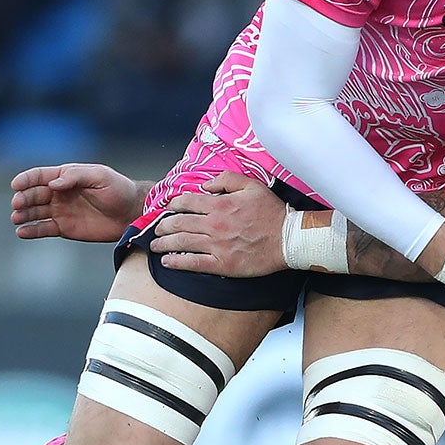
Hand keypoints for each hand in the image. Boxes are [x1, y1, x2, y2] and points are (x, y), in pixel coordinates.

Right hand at [11, 163, 145, 241]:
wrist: (131, 213)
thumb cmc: (118, 190)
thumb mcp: (100, 177)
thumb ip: (76, 177)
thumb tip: (53, 183)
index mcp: (65, 177)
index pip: (39, 176)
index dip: (26, 179)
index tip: (16, 185)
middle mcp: (58, 193)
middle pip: (33, 194)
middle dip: (23, 198)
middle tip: (17, 205)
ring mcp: (60, 211)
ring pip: (35, 212)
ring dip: (23, 214)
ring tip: (16, 218)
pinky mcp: (64, 228)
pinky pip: (43, 229)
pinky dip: (31, 231)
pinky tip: (22, 232)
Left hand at [148, 172, 288, 276]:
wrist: (288, 240)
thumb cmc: (272, 213)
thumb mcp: (253, 186)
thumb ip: (227, 180)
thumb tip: (206, 185)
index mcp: (220, 204)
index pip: (186, 202)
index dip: (173, 204)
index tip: (169, 208)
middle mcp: (214, 225)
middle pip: (178, 223)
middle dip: (163, 225)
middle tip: (157, 228)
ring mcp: (216, 246)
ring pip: (181, 243)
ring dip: (163, 243)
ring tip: (155, 245)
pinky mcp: (222, 264)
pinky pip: (193, 263)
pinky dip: (176, 262)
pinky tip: (167, 262)